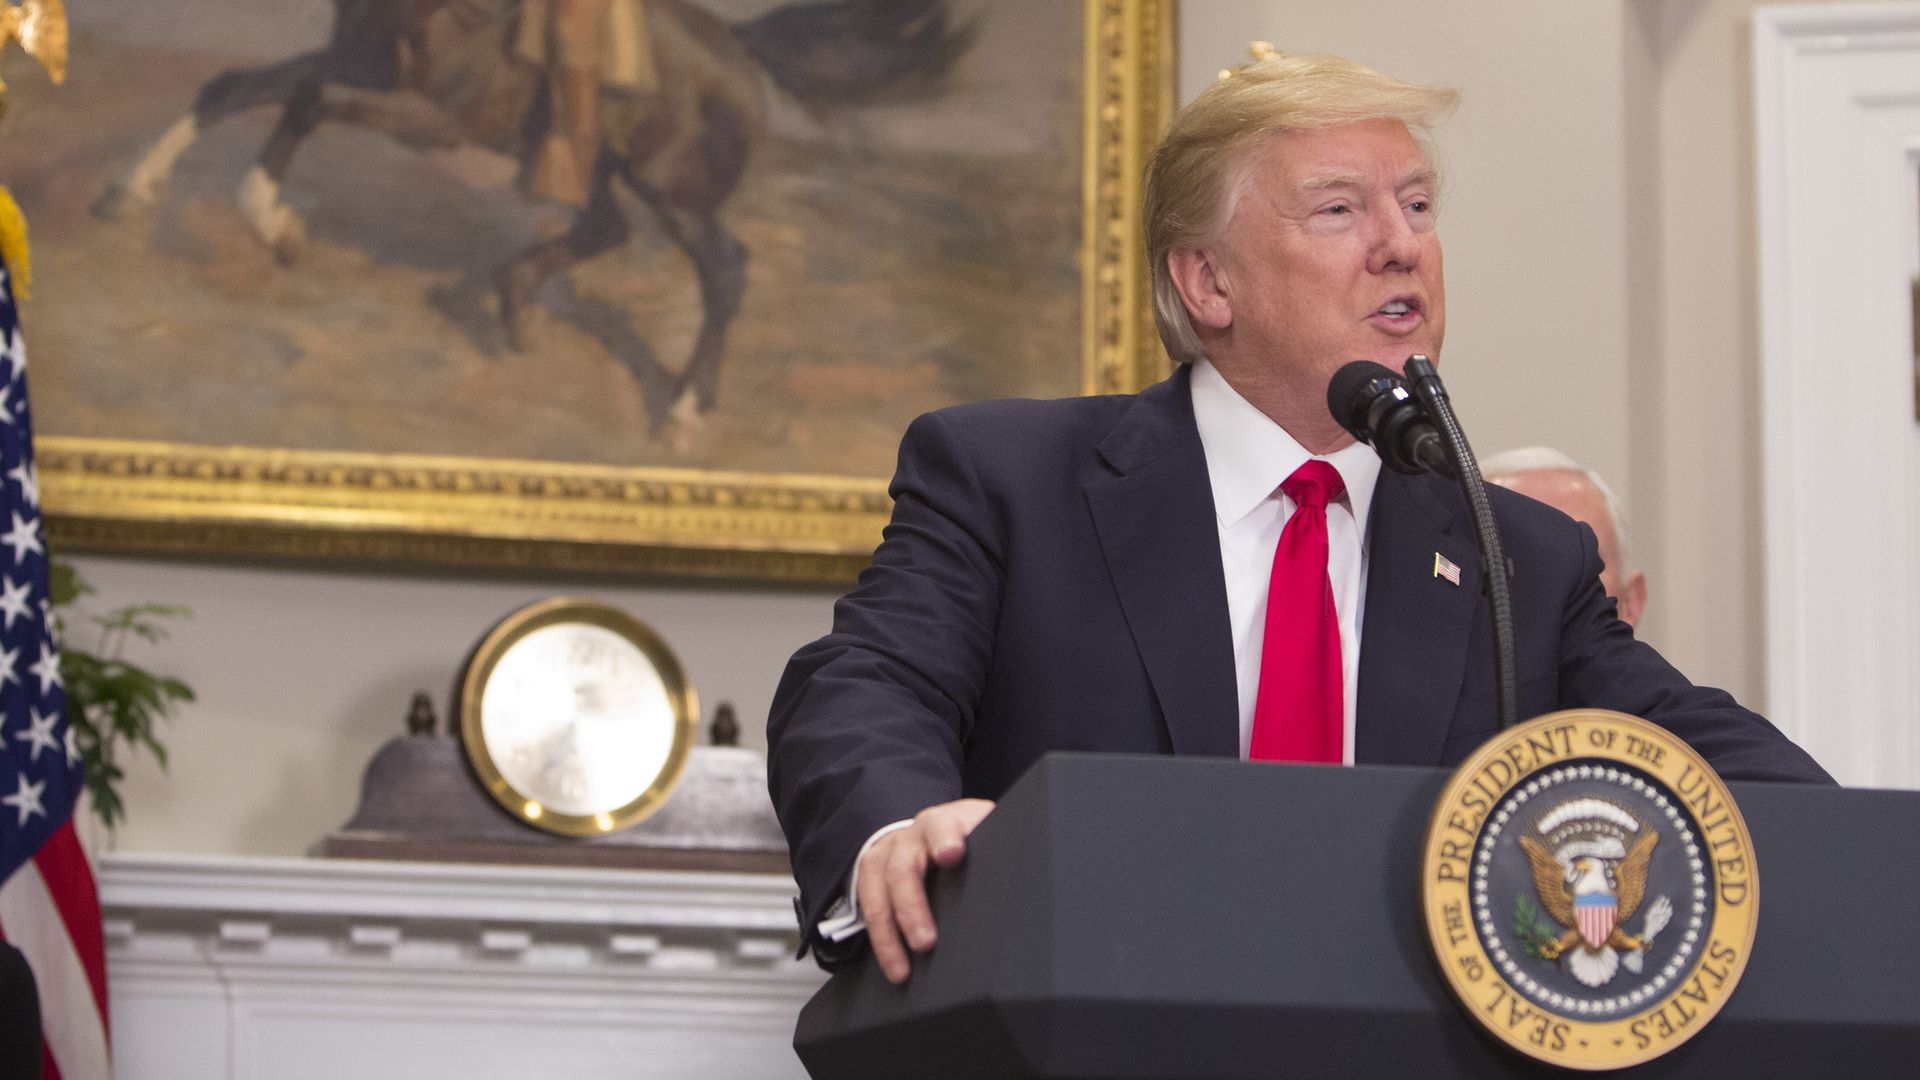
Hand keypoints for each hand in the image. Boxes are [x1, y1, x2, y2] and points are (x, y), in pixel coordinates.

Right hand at [858, 797, 994, 983]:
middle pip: (903, 868)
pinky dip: (879, 940)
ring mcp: (886, 856)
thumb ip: (999, 847)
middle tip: (926, 942)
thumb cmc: (966, 839)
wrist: (930, 830)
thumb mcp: (986, 833)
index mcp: (943, 822)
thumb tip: (1037, 870)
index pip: (941, 825)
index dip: (945, 838)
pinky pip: (867, 909)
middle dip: (912, 907)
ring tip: (903, 969)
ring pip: (876, 892)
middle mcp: (910, 837)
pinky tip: (892, 964)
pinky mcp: (871, 877)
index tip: (950, 855)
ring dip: (888, 934)